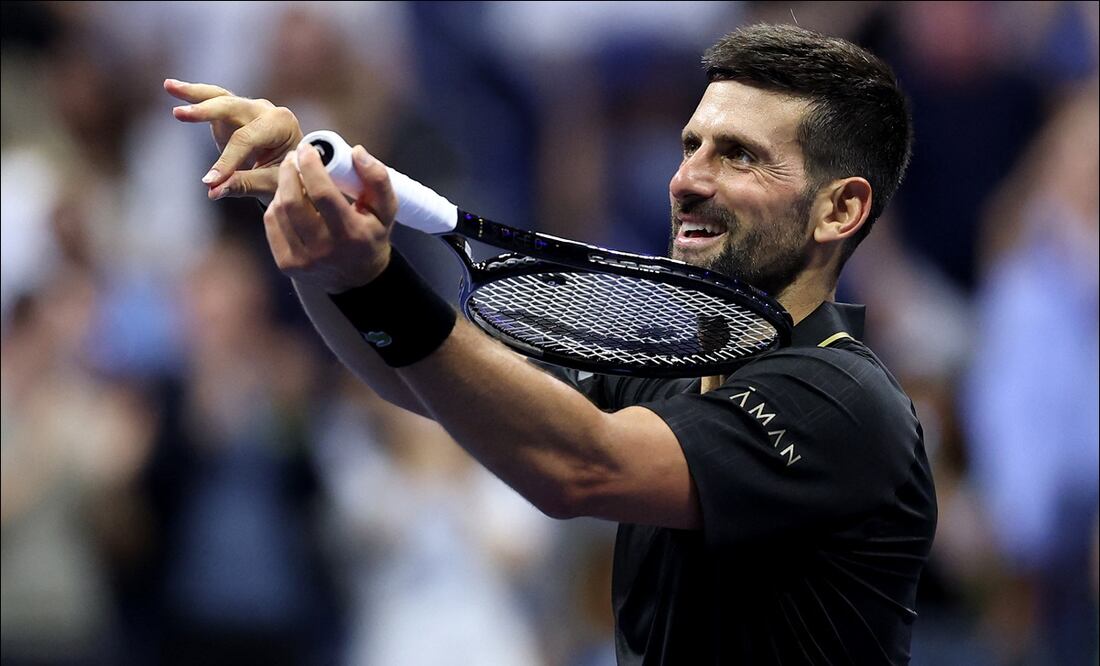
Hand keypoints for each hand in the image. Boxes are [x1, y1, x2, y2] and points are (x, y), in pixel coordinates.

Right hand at [165, 78, 301, 202]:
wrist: (296, 167)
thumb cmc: (288, 176)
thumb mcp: (270, 183)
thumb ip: (243, 184)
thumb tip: (212, 191)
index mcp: (281, 124)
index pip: (247, 139)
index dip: (226, 160)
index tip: (209, 181)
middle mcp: (265, 110)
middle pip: (232, 107)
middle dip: (206, 112)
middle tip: (180, 114)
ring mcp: (249, 108)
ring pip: (220, 96)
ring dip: (194, 93)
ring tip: (169, 86)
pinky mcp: (233, 113)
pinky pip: (212, 100)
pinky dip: (193, 94)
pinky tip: (170, 86)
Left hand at [264, 142, 398, 292]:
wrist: (357, 278)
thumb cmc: (371, 236)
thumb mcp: (386, 210)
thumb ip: (378, 178)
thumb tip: (357, 152)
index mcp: (351, 235)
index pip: (323, 194)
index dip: (311, 166)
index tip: (308, 148)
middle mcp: (324, 251)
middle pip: (293, 202)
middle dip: (289, 172)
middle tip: (294, 157)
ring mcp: (302, 261)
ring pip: (279, 212)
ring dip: (282, 186)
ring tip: (292, 176)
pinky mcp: (286, 264)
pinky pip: (272, 224)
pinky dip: (276, 206)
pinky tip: (288, 199)